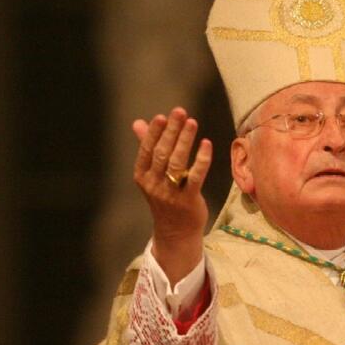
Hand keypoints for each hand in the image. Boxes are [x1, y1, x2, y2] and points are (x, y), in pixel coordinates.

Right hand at [132, 107, 212, 284]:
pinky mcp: (188, 200)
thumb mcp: (152, 174)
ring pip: (177, 163)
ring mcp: (170, 193)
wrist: (176, 232)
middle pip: (162, 154)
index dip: (153, 133)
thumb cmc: (165, 196)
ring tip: (192, 123)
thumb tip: (138, 122)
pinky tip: (206, 144)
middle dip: (171, 131)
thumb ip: (147, 147)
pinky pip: (195, 177)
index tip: (161, 116)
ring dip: (184, 141)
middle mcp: (154, 184)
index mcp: (142, 176)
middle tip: (180, 112)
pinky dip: (201, 159)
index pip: (146, 150)